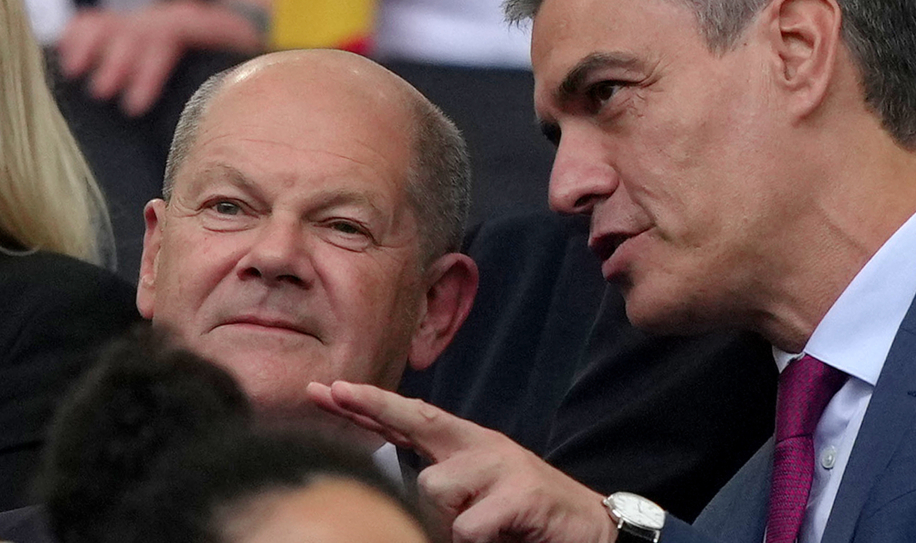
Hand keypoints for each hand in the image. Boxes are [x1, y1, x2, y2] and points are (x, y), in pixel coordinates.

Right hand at [57, 0, 263, 116]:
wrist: (239, 32)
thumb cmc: (241, 69)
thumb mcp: (245, 74)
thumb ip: (230, 90)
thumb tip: (218, 130)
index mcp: (207, 24)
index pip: (172, 37)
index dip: (150, 70)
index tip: (134, 106)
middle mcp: (173, 15)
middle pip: (138, 30)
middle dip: (117, 62)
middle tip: (102, 94)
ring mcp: (149, 17)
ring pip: (112, 22)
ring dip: (90, 47)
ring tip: (74, 74)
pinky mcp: (129, 22)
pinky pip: (95, 20)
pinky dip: (77, 36)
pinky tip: (63, 58)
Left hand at [308, 381, 617, 542]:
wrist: (589, 528)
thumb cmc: (523, 515)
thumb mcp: (476, 493)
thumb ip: (438, 483)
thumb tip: (388, 488)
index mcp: (468, 444)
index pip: (411, 417)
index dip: (368, 403)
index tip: (325, 388)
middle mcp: (481, 445)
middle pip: (418, 437)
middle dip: (387, 434)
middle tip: (351, 411)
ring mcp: (501, 465)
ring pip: (436, 490)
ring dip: (450, 521)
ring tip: (484, 530)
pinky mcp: (519, 492)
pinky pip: (468, 525)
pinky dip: (474, 539)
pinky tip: (500, 536)